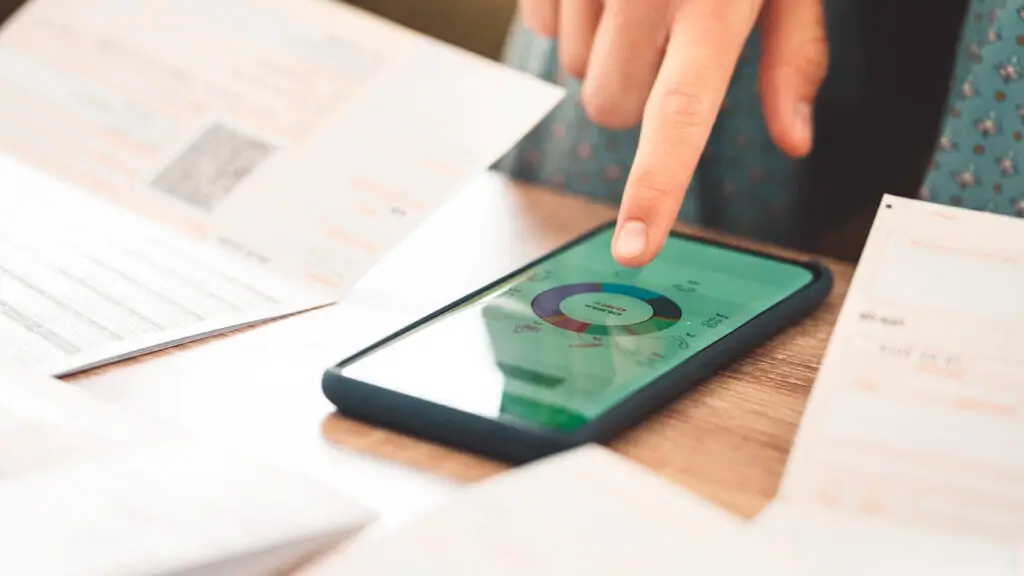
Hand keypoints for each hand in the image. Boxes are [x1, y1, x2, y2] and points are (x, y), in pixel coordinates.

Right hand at [519, 0, 828, 265]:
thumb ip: (792, 56)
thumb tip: (796, 140)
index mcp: (716, 1)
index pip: (679, 116)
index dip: (653, 188)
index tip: (633, 249)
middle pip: (609, 107)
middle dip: (631, 94)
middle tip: (660, 41)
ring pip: (572, 69)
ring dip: (601, 47)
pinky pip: (538, 28)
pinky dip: (567, 15)